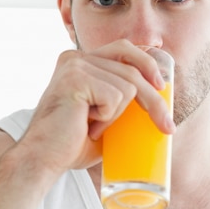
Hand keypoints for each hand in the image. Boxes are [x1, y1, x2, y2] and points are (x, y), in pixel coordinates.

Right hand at [18, 39, 174, 172]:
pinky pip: (116, 96)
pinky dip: (108, 117)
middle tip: (167, 127)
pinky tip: (87, 124)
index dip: (146, 64)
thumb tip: (158, 101)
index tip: (162, 86)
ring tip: (92, 127)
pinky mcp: (76, 78)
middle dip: (154, 99)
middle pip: (132, 69)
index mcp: (80, 61)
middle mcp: (76, 57)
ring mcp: (75, 66)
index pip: (123, 49)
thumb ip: (118, 101)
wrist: (42, 160)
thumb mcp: (101, 117)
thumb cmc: (69, 144)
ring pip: (127, 86)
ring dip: (117, 115)